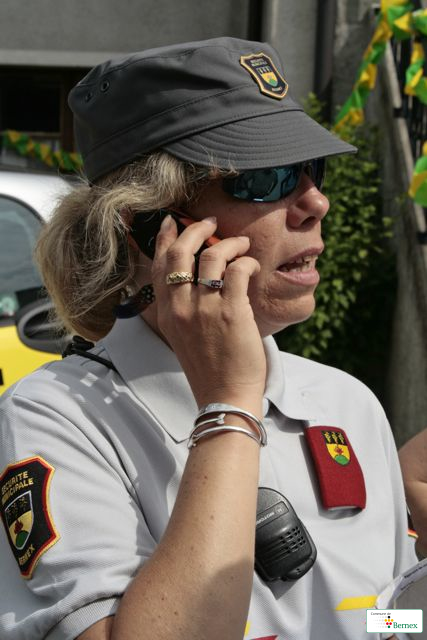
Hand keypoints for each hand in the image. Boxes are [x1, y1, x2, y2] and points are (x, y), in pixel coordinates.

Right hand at [151, 215, 266, 413]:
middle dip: (196, 228)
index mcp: (166, 313)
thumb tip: (200, 276)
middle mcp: (180, 308)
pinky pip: (237, 270)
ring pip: (212, 254)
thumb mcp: (183, 335)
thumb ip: (184, 307)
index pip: (160, 265)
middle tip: (211, 222)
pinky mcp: (232, 312)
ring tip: (242, 245)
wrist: (224, 396)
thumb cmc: (209, 368)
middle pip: (181, 251)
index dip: (166, 237)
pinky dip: (247, 261)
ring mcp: (205, 309)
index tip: (173, 221)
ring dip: (231, 243)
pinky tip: (253, 266)